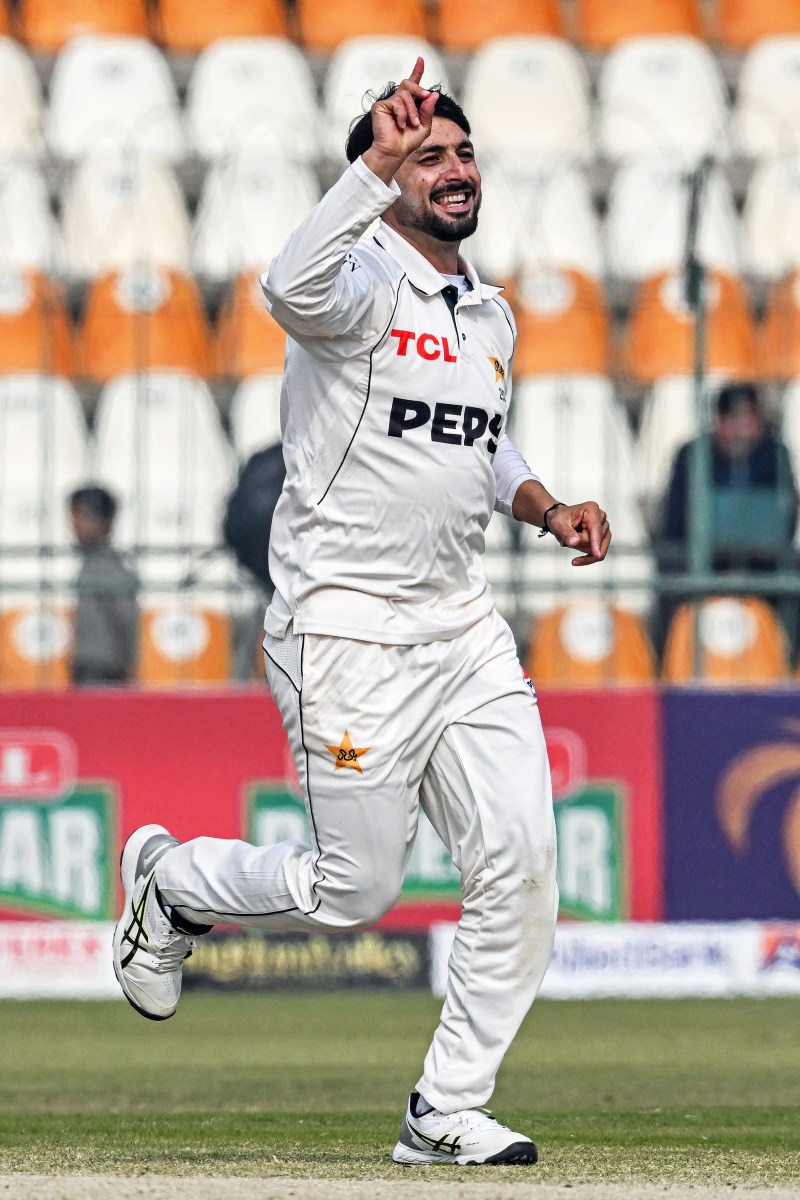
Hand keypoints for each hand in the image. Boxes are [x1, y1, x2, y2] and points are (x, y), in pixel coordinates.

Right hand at [362, 58, 438, 180]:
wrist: (394, 152)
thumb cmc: (407, 142)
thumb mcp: (424, 126)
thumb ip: (428, 110)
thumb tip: (433, 94)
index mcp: (407, 104)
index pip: (412, 84)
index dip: (417, 71)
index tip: (420, 60)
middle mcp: (397, 101)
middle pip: (408, 84)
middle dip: (419, 89)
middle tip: (426, 97)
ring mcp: (388, 103)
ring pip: (404, 94)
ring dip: (412, 110)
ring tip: (411, 124)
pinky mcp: (380, 106)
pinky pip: (396, 102)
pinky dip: (402, 114)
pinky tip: (400, 125)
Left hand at [547, 502, 610, 566]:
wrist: (560, 520)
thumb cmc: (560, 519)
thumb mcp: (558, 524)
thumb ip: (566, 533)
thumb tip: (575, 542)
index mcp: (591, 509)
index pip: (595, 529)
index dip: (595, 542)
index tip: (597, 555)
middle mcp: (601, 517)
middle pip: (596, 541)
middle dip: (579, 545)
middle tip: (565, 539)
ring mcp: (604, 527)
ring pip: (598, 549)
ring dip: (581, 549)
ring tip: (570, 541)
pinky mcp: (604, 537)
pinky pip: (599, 553)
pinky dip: (587, 558)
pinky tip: (577, 560)